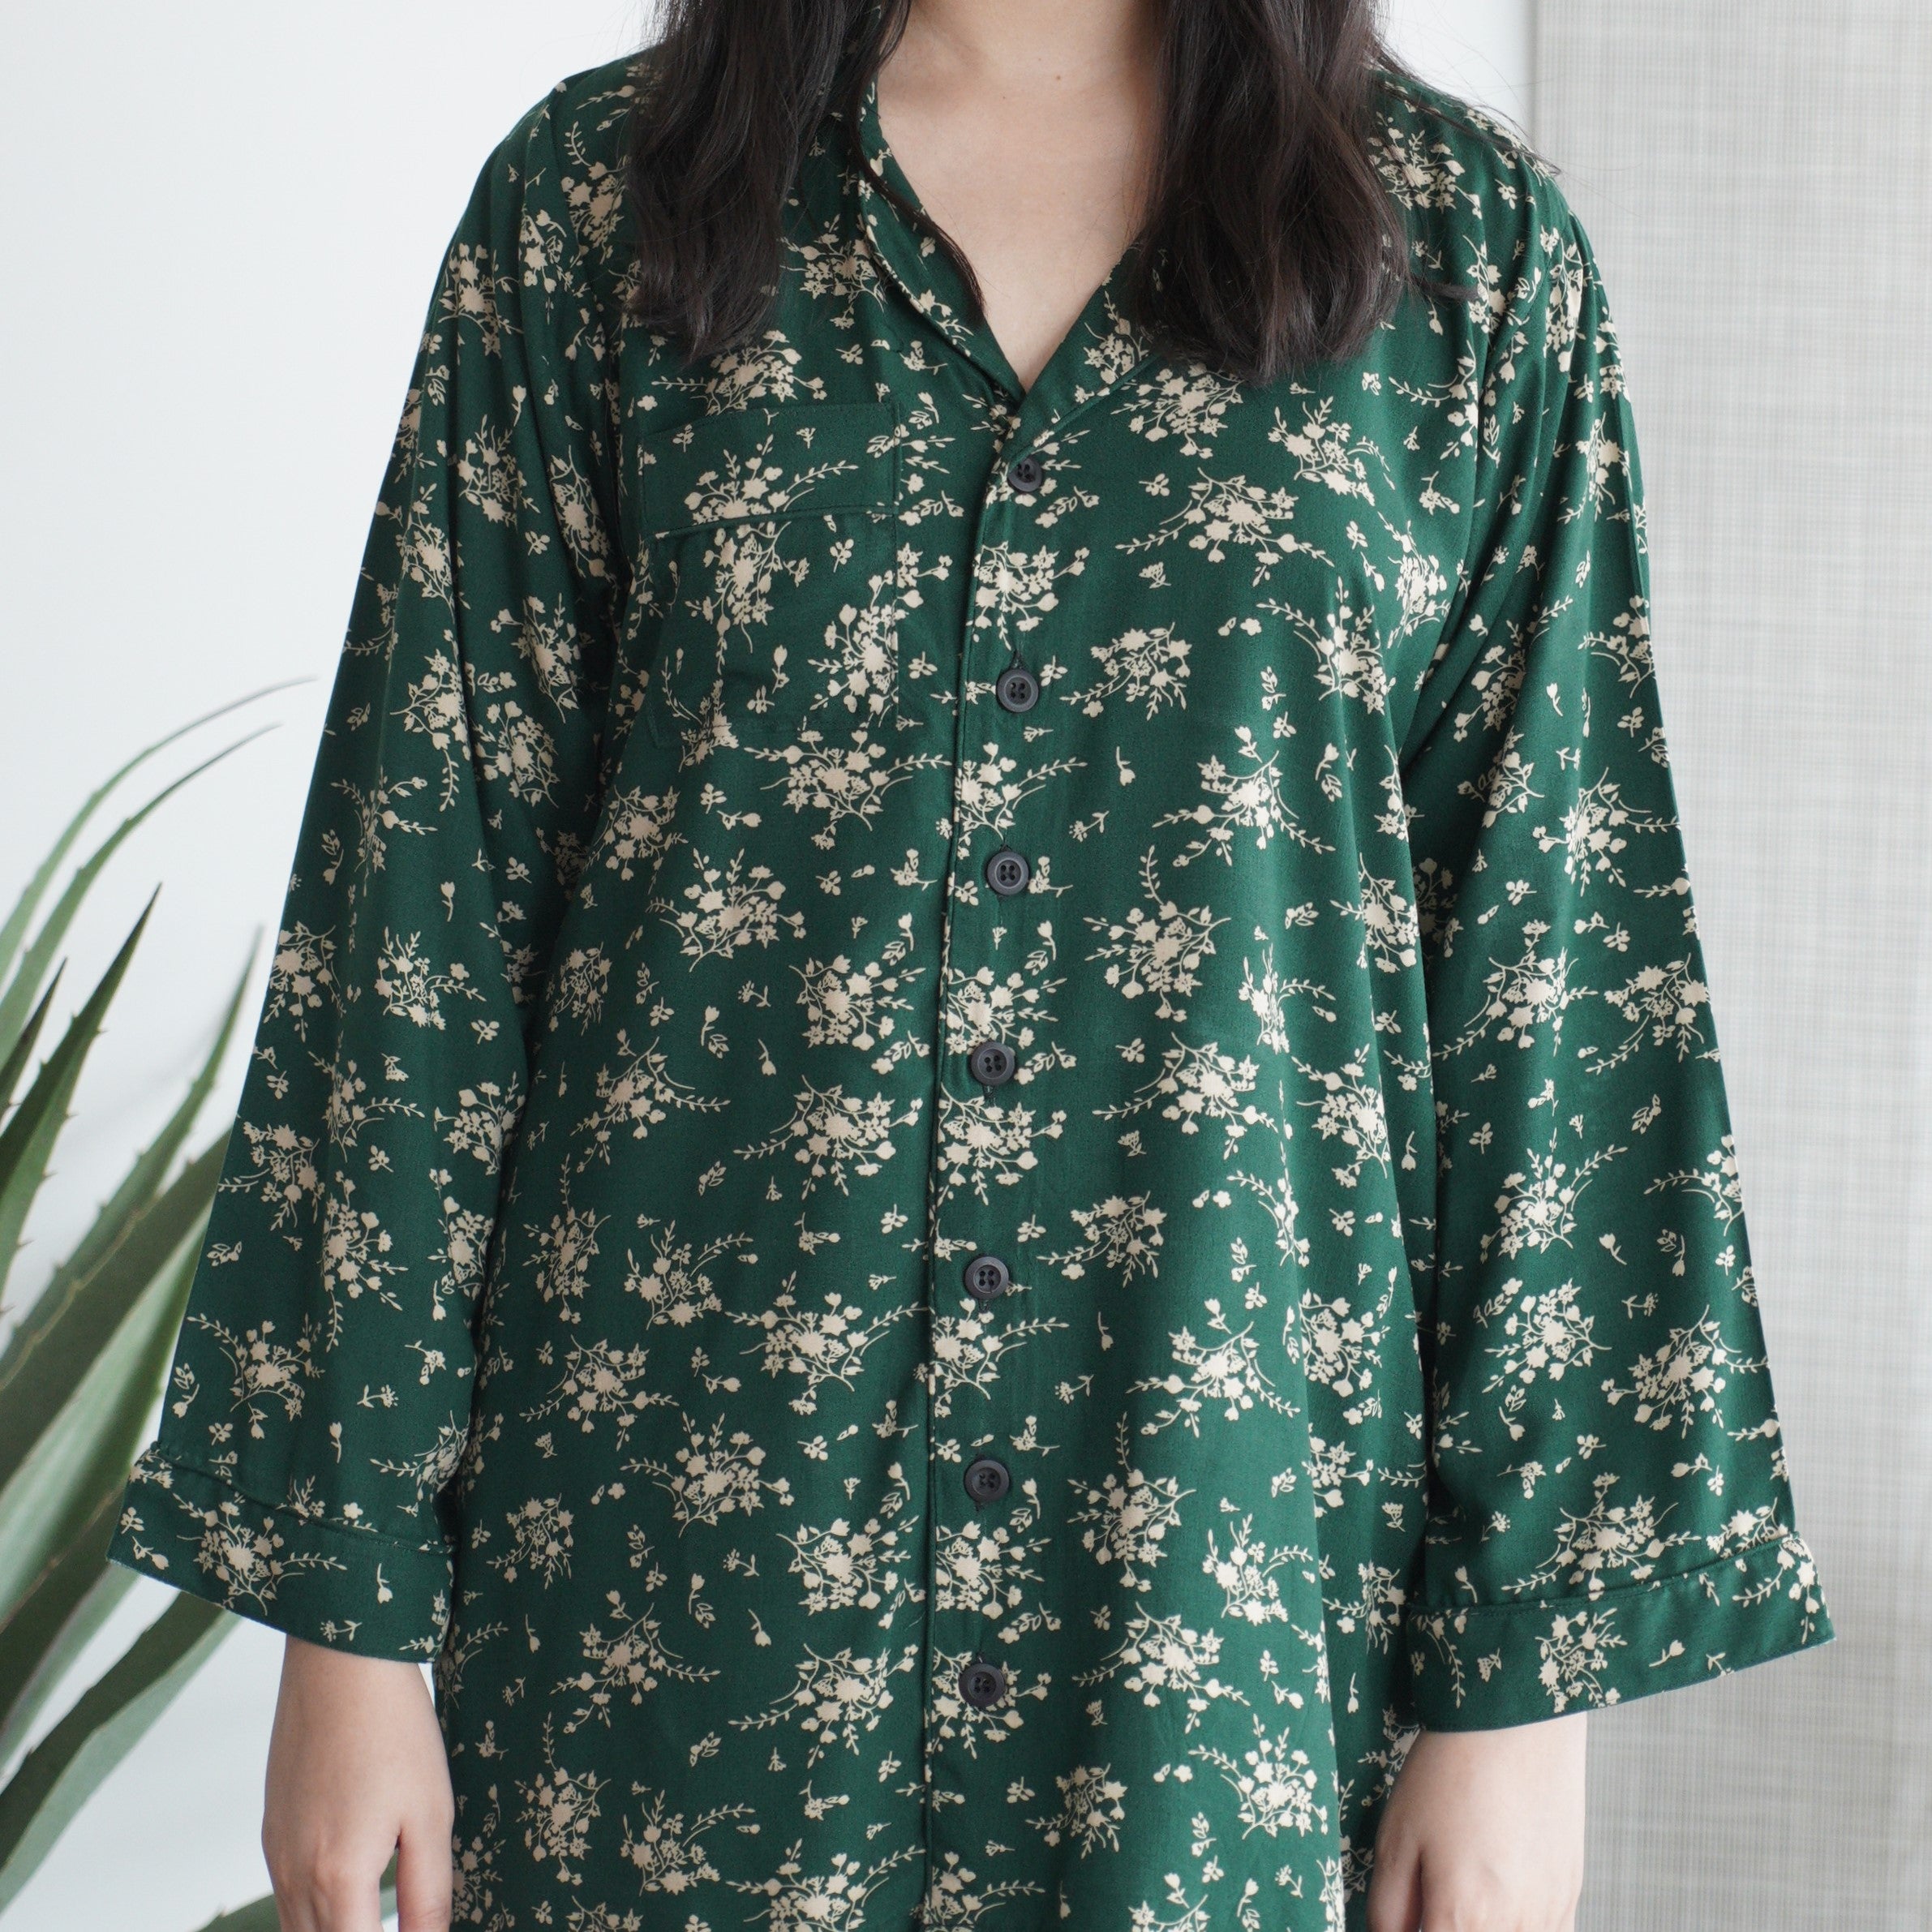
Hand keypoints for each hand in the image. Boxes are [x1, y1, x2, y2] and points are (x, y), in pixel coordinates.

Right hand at [262, 1635, 453, 1931]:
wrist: (340, 1664)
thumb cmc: (393, 1730)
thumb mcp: (431, 1815)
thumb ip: (428, 1895)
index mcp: (339, 1878)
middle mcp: (295, 1877)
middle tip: (400, 1921)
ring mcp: (277, 1855)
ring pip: (298, 1930)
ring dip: (337, 1931)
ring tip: (378, 1913)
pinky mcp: (273, 1831)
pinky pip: (287, 1898)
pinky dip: (317, 1911)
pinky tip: (352, 1890)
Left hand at [1366, 1715, 1586, 1931]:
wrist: (1515, 1722)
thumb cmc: (1450, 1772)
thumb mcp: (1397, 1839)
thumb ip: (1388, 1910)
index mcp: (1463, 1919)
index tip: (1409, 1916)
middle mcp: (1514, 1928)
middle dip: (1446, 1925)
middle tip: (1432, 1899)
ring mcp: (1549, 1914)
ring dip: (1480, 1927)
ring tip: (1464, 1888)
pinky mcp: (1570, 1895)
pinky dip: (1517, 1925)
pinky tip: (1495, 1898)